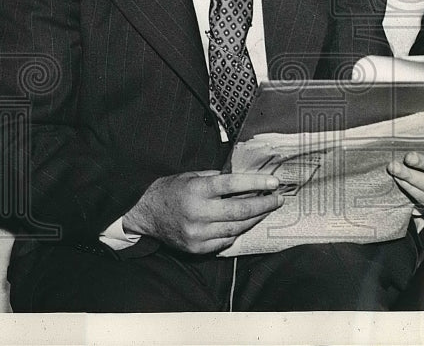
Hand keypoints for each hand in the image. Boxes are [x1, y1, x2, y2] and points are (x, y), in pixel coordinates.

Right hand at [123, 170, 283, 253]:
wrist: (146, 213)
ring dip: (255, 219)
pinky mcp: (196, 248)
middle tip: (278, 199)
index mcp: (196, 190)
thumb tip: (248, 181)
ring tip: (266, 210)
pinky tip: (245, 223)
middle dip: (263, 204)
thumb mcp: (192, 175)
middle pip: (239, 210)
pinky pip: (225, 241)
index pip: (232, 184)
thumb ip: (217, 178)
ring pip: (236, 228)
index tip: (274, 182)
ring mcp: (196, 233)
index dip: (256, 182)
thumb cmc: (173, 190)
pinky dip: (237, 232)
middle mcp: (197, 213)